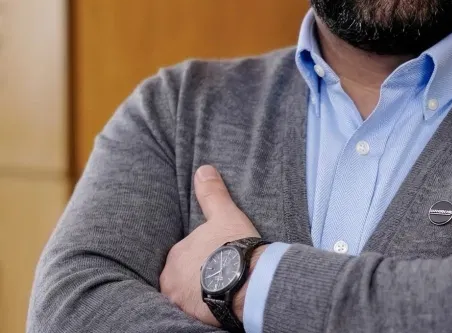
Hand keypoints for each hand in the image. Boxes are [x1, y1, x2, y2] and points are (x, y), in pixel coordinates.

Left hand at [159, 165, 263, 325]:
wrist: (245, 279)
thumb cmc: (235, 245)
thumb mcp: (225, 215)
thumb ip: (212, 194)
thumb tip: (203, 170)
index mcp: (178, 253)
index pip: (183, 255)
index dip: (199, 256)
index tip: (214, 258)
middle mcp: (171, 277)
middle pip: (179, 276)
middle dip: (193, 276)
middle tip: (215, 276)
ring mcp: (177, 298)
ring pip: (182, 295)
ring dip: (194, 294)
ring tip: (216, 292)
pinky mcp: (187, 315)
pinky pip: (190, 312)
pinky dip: (200, 309)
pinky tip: (215, 306)